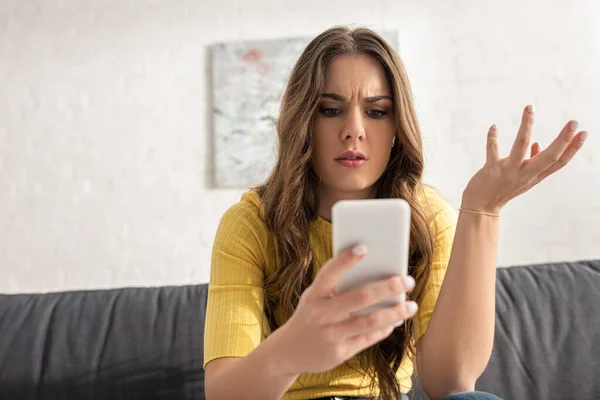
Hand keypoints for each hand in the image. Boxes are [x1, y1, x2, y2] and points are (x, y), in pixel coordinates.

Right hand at [269, 244, 417, 374]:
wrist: (287, 352)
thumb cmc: (309, 315)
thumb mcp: (314, 298)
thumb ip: (336, 287)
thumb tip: (375, 274)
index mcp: (313, 295)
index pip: (329, 272)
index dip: (346, 259)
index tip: (364, 247)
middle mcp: (321, 314)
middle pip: (360, 297)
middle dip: (388, 287)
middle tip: (407, 280)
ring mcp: (330, 335)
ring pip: (370, 321)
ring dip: (395, 312)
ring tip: (411, 306)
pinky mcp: (339, 353)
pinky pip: (368, 339)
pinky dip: (384, 328)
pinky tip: (395, 322)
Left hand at [462, 105, 587, 213]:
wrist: (481, 207)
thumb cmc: (503, 188)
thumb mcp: (523, 177)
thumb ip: (532, 161)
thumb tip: (538, 144)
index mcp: (535, 176)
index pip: (559, 163)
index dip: (573, 149)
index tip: (584, 133)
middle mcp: (525, 174)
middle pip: (549, 157)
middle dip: (562, 140)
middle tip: (574, 122)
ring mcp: (508, 172)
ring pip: (520, 146)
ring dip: (526, 126)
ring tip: (530, 108)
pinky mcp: (490, 171)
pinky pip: (492, 151)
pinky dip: (493, 138)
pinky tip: (494, 126)